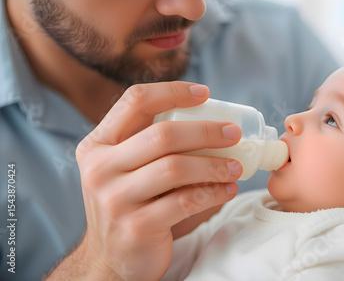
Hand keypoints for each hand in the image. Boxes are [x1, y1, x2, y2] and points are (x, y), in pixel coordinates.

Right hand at [70, 82, 241, 279]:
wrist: (112, 259)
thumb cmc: (130, 205)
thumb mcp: (126, 169)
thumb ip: (151, 144)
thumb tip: (210, 119)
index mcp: (97, 145)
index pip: (134, 102)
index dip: (173, 92)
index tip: (205, 93)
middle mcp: (99, 169)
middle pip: (162, 135)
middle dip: (206, 130)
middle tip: (234, 133)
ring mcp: (115, 200)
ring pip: (175, 168)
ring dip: (214, 164)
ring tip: (236, 166)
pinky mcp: (135, 227)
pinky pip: (185, 201)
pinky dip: (213, 192)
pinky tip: (228, 189)